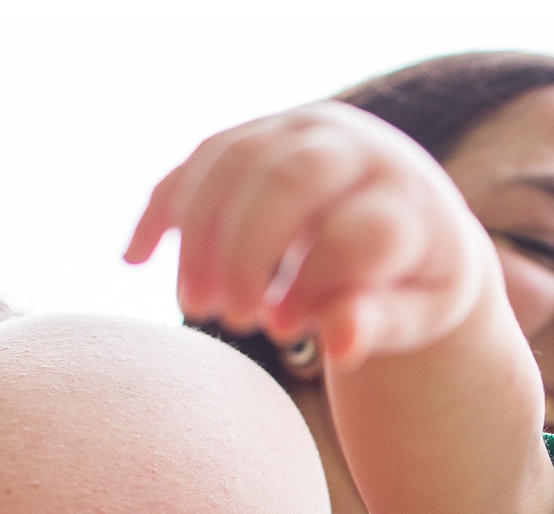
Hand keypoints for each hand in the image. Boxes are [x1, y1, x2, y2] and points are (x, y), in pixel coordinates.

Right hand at [125, 101, 492, 369]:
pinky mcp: (261, 132)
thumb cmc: (416, 282)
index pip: (356, 231)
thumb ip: (383, 326)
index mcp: (408, 198)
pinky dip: (165, 206)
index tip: (288, 331)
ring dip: (200, 233)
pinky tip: (135, 258)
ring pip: (233, 160)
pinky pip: (200, 158)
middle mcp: (357, 147)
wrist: (413, 223)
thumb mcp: (419, 314)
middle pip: (288, 177)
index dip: (315, 283)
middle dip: (246, 250)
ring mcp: (304, 130)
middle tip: (231, 320)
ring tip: (195, 305)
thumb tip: (342, 343)